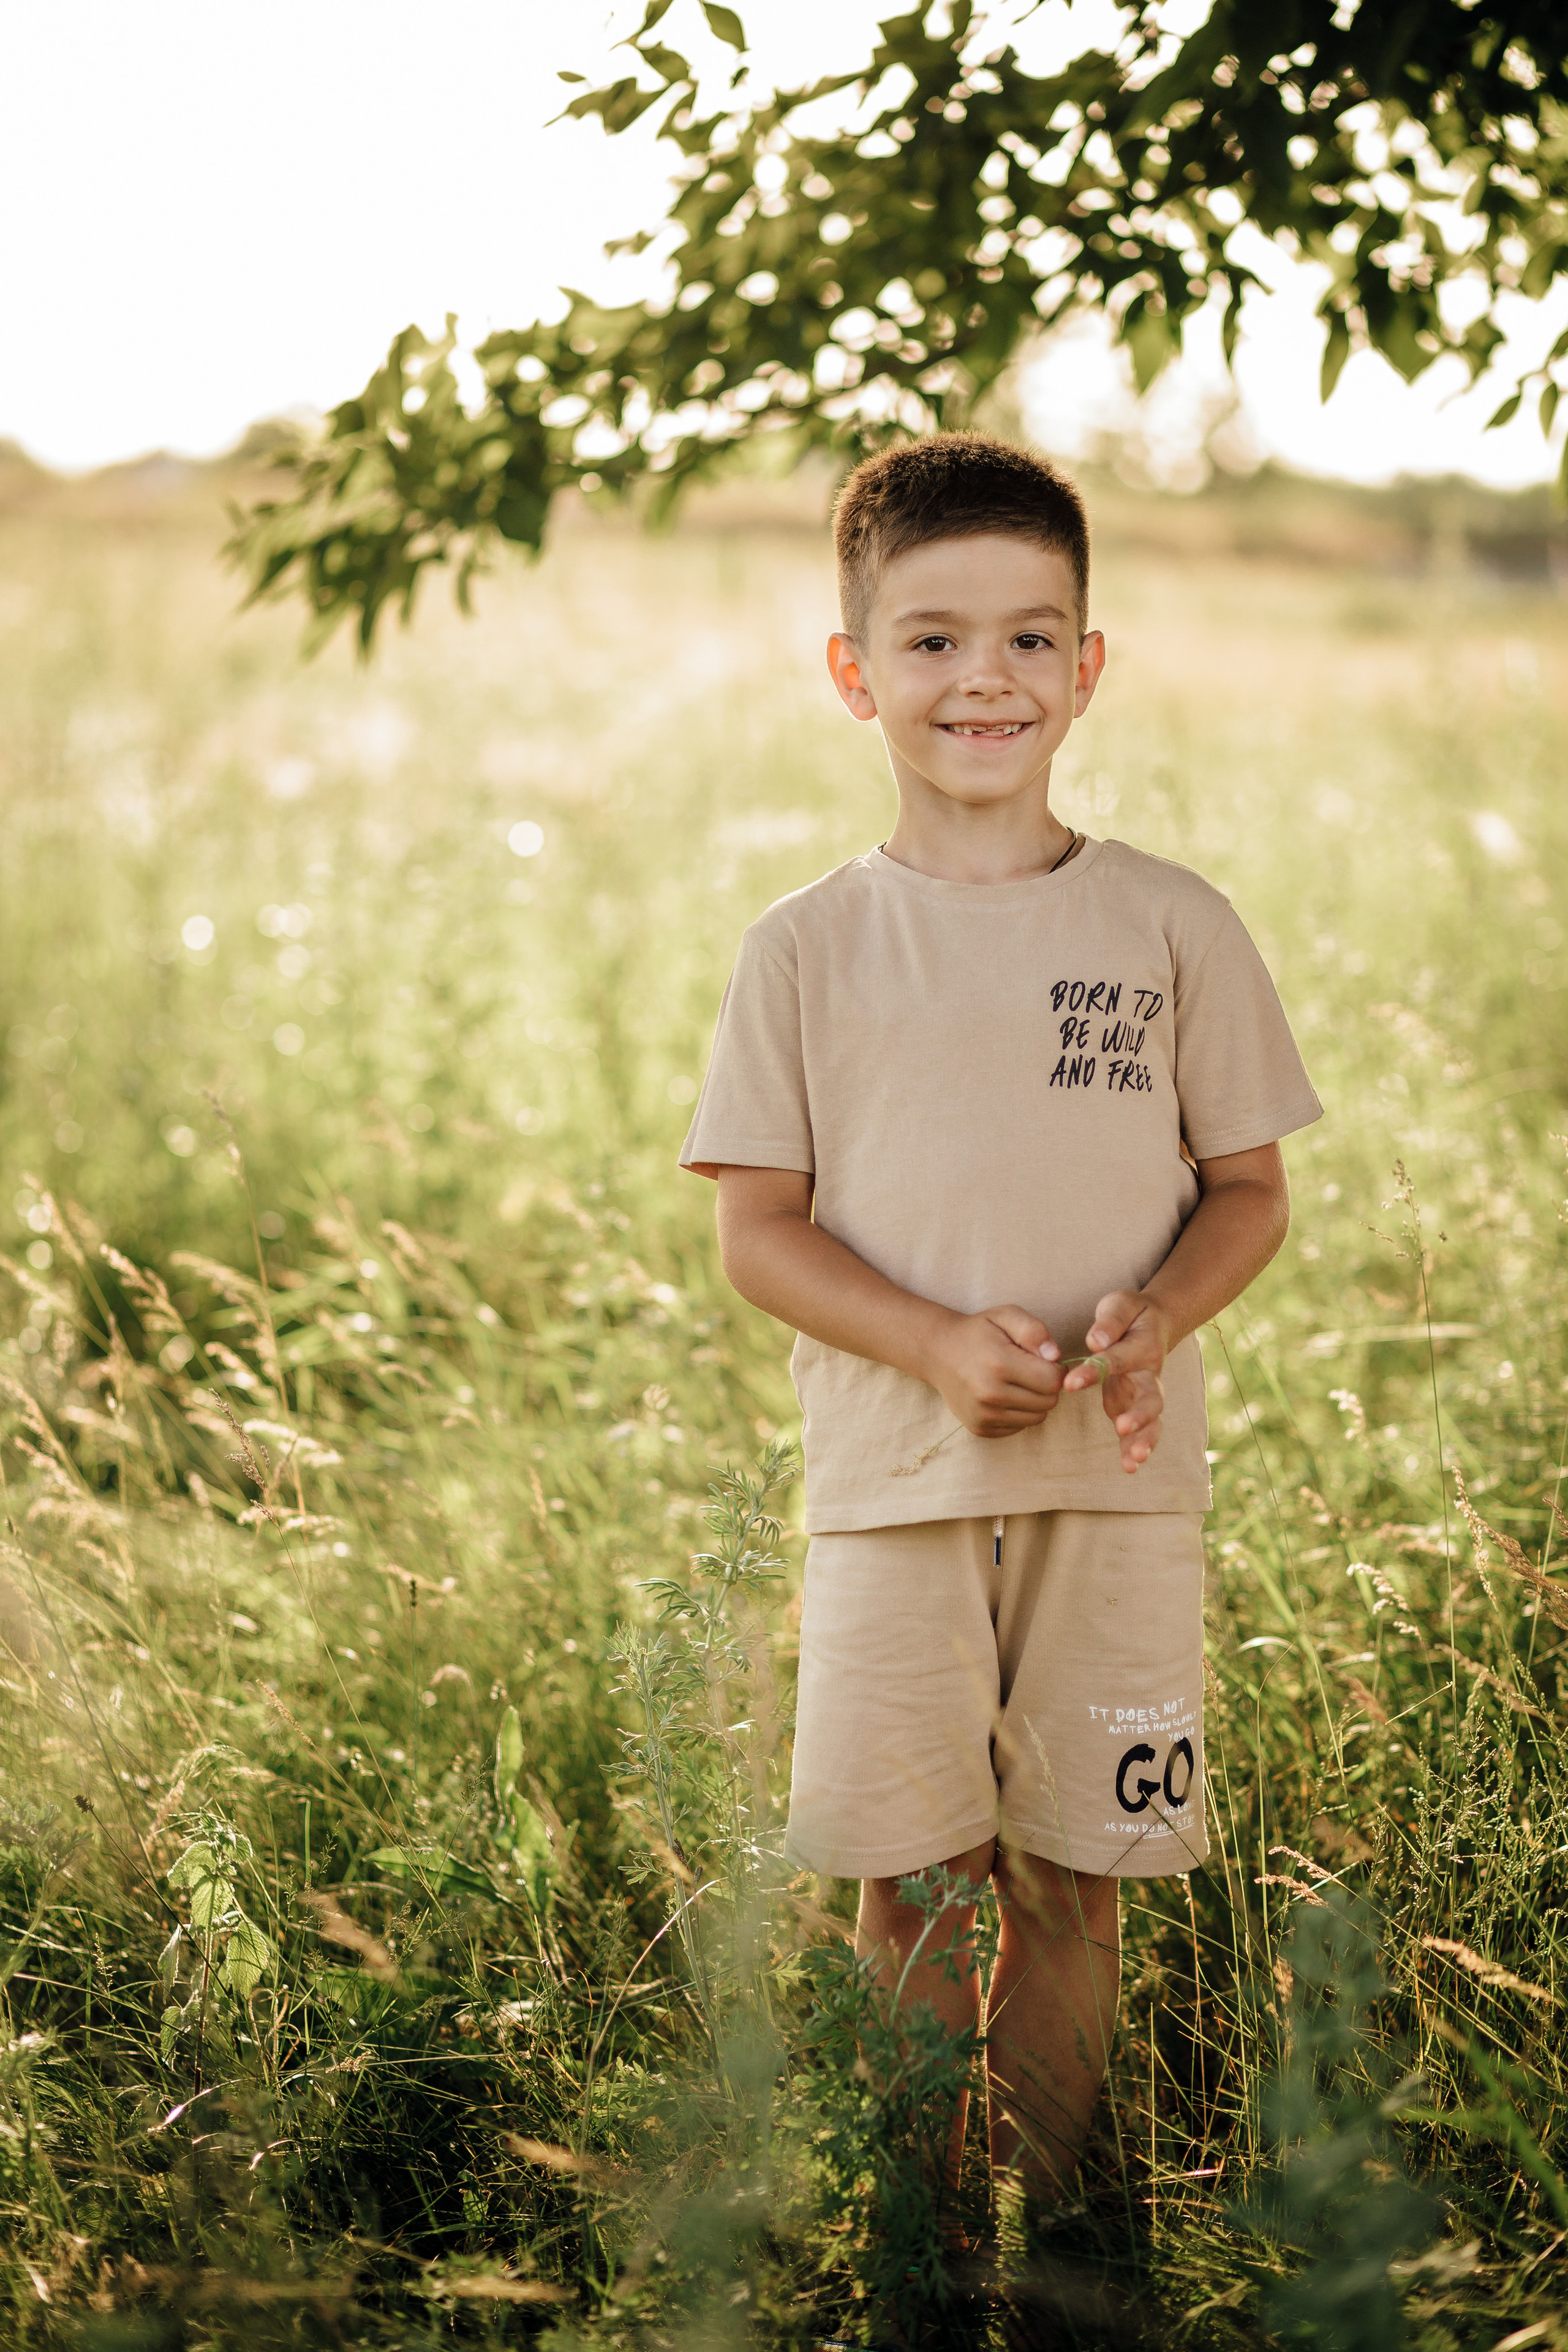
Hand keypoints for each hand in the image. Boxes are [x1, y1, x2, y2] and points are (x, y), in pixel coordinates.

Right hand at [923, 1305, 1063, 1438]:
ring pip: (1037, 1418)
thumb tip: (1055, 1356)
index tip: (1045, 1361)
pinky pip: (1019, 1428)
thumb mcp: (1005, 1316)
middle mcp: (990, 1394)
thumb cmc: (978, 1332)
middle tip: (1031, 1371)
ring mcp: (982, 1415)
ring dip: (1034, 1401)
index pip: (1052, 1381)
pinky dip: (1018, 1414)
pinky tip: (1005, 1395)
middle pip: (1048, 1402)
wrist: (937, 1352)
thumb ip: (1034, 1330)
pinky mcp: (979, 1428)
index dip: (1057, 1369)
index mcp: (999, 1364)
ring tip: (1018, 1382)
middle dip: (1047, 1386)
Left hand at [1063, 1290, 1169, 1472]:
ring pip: (1153, 1420)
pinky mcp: (1136, 1407)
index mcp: (1143, 1347)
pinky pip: (1142, 1431)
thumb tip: (1095, 1341)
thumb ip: (1110, 1321)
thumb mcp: (1120, 1304)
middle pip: (1151, 1397)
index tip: (1069, 1383)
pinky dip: (1136, 1448)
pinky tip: (1129, 1466)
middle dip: (1139, 1414)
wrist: (1153, 1323)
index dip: (1094, 1371)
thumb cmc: (1130, 1313)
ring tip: (1133, 1460)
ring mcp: (1146, 1393)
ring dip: (1144, 1439)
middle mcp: (1150, 1374)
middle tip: (1121, 1427)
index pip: (1117, 1360)